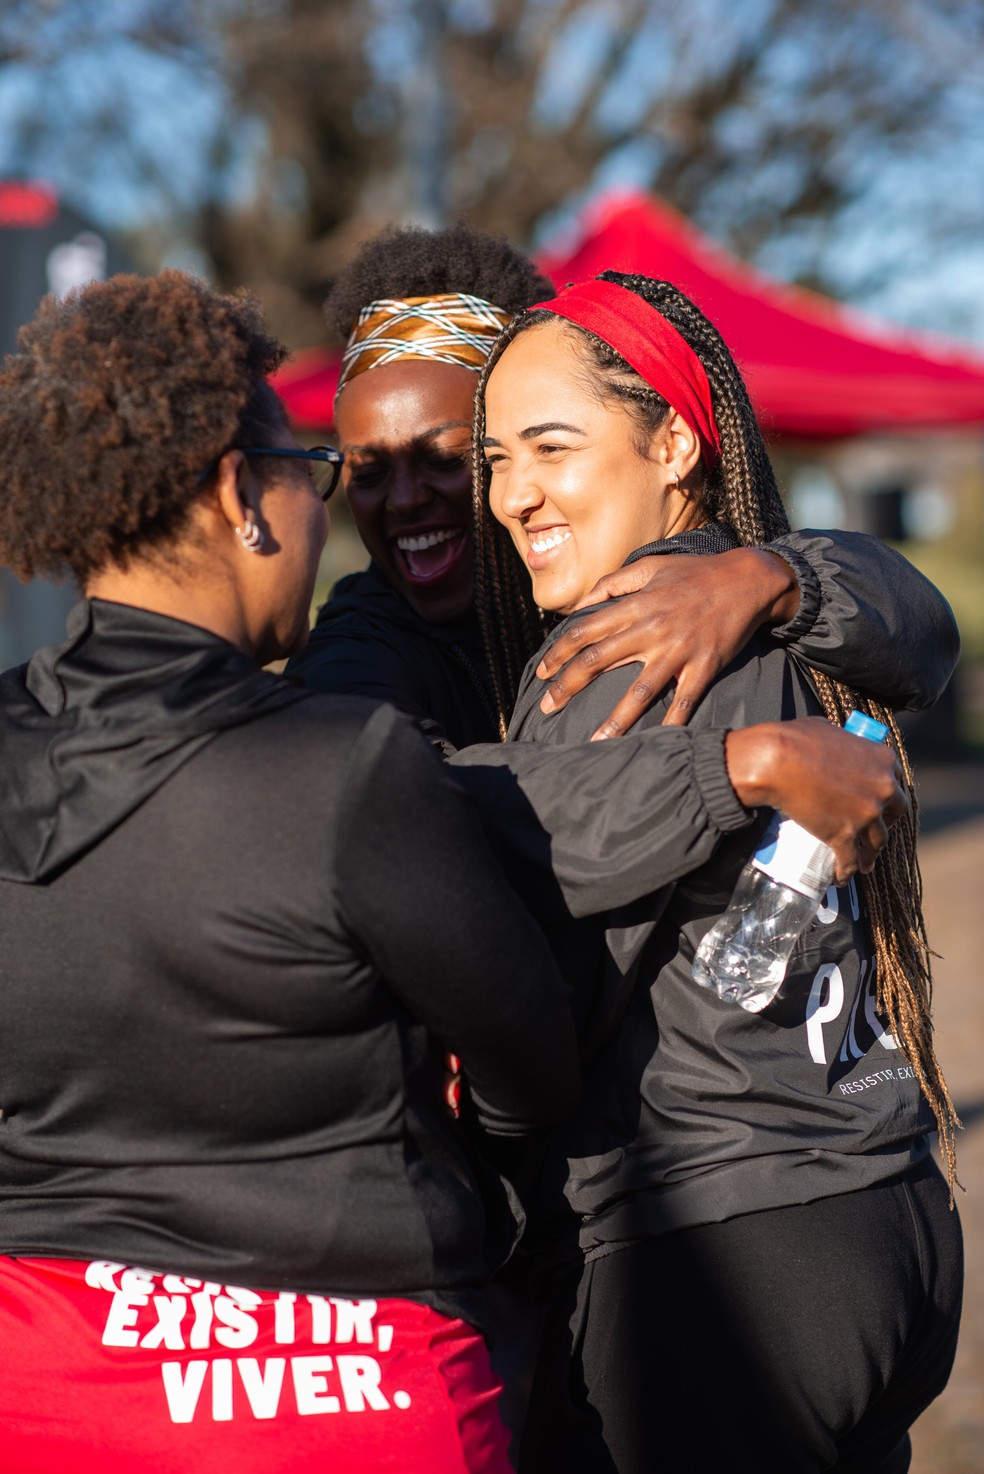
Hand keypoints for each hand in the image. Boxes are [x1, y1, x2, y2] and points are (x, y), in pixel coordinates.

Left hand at [536, 548, 798, 738]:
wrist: (749, 578)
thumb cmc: (697, 572)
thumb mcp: (651, 566)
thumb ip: (613, 583)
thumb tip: (583, 603)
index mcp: (636, 605)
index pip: (584, 631)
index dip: (558, 653)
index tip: (542, 673)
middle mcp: (652, 629)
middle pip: (598, 661)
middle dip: (567, 686)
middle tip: (546, 708)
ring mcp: (679, 650)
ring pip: (639, 691)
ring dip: (615, 720)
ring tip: (595, 743)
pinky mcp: (705, 665)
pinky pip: (685, 700)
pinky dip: (672, 723)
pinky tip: (658, 745)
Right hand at [725, 718, 907, 882]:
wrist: (778, 761)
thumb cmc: (797, 740)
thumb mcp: (829, 730)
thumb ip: (843, 741)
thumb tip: (835, 742)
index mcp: (883, 761)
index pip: (897, 784)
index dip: (889, 798)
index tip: (882, 806)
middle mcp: (883, 789)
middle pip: (893, 816)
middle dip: (886, 827)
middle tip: (875, 834)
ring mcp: (866, 815)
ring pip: (876, 843)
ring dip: (870, 855)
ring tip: (864, 864)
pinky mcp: (844, 835)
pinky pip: (850, 861)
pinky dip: (847, 872)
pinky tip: (841, 878)